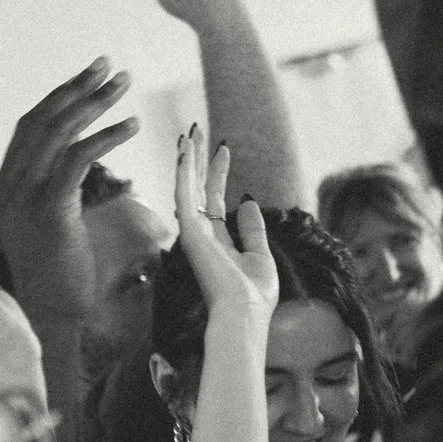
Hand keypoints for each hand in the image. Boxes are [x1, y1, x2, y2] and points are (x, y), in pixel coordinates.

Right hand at [0, 59, 138, 324]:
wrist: (54, 313)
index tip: (92, 76)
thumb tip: (91, 168)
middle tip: (111, 65)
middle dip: (77, 87)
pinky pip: (78, 159)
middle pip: (43, 119)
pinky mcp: (49, 207)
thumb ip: (65, 190)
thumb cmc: (66, 273)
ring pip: (58, 132)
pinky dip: (105, 137)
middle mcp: (8, 183)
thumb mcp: (61, 222)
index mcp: (7, 183)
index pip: (32, 127)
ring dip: (94, 102)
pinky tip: (132, 125)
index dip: (61, 97)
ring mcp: (24, 195)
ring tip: (126, 83)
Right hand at [174, 129, 276, 339]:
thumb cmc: (254, 293)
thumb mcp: (260, 254)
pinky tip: (183, 150)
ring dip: (187, 158)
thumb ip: (252, 228)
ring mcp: (194, 231)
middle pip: (197, 186)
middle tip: (196, 129)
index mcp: (218, 237)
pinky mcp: (190, 231)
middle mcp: (202, 232)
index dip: (217, 171)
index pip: (214, 196)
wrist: (244, 312)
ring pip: (187, 185)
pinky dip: (182, 172)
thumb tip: (248, 201)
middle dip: (196, 157)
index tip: (223, 147)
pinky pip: (183, 194)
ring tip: (188, 132)